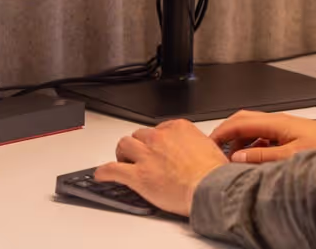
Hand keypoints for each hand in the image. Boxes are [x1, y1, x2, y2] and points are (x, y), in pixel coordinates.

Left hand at [95, 119, 228, 216]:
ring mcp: (147, 155)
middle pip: (140, 134)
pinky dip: (104, 172)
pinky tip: (101, 175)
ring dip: (122, 153)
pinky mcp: (138, 175)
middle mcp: (159, 137)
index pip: (159, 128)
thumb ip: (197, 145)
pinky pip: (113, 169)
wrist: (210, 188)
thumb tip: (197, 150)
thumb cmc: (214, 173)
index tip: (156, 146)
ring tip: (123, 160)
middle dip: (139, 144)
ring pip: (124, 145)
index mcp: (178, 128)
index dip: (156, 139)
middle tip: (140, 155)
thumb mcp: (210, 148)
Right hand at [209, 110, 315, 163]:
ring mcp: (287, 129)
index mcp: (278, 122)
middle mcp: (281, 122)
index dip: (221, 131)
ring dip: (242, 143)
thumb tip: (238, 156)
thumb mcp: (290, 157)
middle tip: (215, 148)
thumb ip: (262, 157)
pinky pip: (266, 139)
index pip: (240, 121)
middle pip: (246, 121)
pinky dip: (255, 148)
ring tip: (233, 160)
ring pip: (255, 131)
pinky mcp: (293, 138)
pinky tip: (255, 161)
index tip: (208, 141)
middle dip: (228, 133)